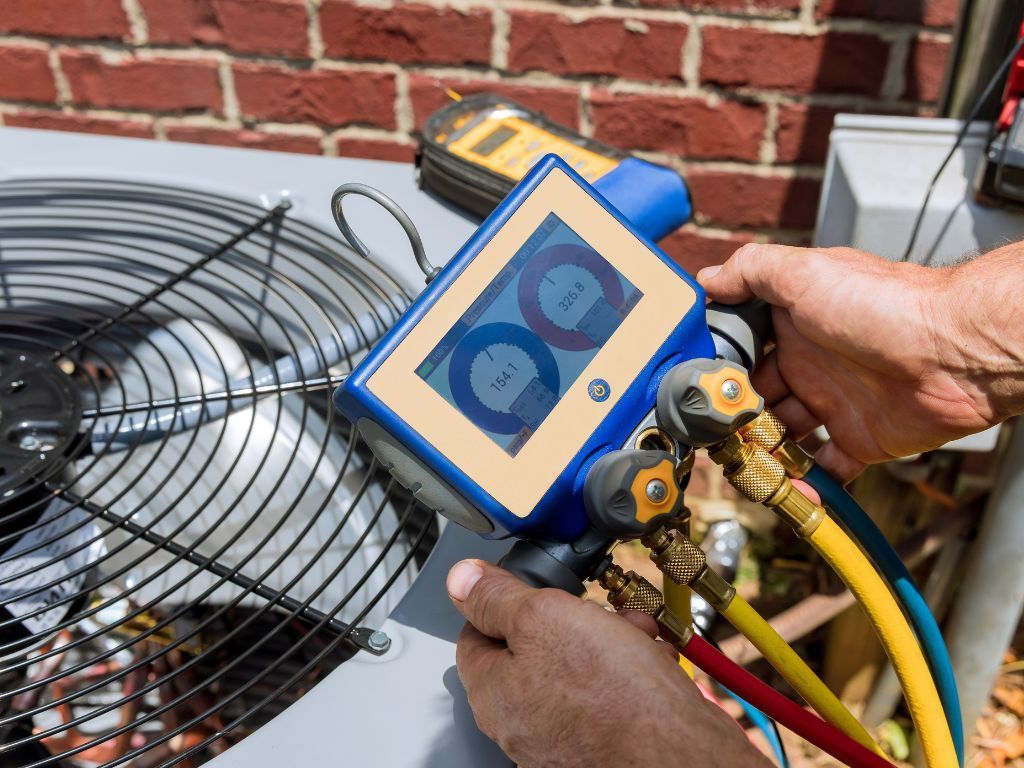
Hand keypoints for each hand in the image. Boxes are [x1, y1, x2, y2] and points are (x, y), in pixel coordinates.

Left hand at [447, 559, 769, 767]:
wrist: (683, 752)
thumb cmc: (615, 697)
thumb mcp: (542, 617)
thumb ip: (496, 597)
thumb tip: (461, 580)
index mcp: (493, 695)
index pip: (475, 633)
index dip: (502, 600)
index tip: (529, 586)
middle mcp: (522, 723)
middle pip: (531, 647)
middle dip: (568, 617)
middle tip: (592, 610)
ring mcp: (562, 736)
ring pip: (575, 665)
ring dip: (605, 638)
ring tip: (631, 632)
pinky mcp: (603, 742)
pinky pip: (606, 691)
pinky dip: (626, 668)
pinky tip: (648, 658)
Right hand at [698, 244, 1005, 479]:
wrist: (953, 351)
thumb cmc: (884, 304)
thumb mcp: (803, 272)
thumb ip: (750, 270)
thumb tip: (707, 279)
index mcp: (794, 325)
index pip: (743, 350)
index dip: (719, 369)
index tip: (696, 388)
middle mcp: (812, 364)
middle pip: (757, 398)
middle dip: (733, 417)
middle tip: (713, 435)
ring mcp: (835, 403)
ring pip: (783, 436)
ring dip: (760, 452)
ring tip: (739, 465)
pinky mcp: (860, 439)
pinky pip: (827, 467)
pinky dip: (807, 483)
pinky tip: (787, 488)